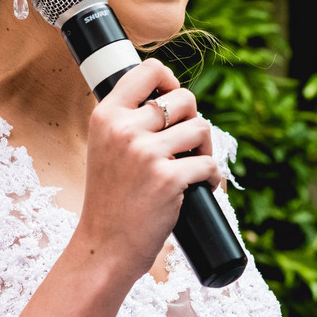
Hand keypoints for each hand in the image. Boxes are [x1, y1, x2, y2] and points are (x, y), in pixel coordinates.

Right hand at [76, 58, 221, 278]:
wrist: (104, 246)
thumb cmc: (110, 199)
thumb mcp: (105, 147)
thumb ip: (128, 121)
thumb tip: (171, 96)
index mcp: (106, 115)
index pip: (148, 70)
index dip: (171, 80)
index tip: (175, 100)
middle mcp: (124, 129)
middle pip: (184, 99)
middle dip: (193, 121)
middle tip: (186, 146)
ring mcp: (146, 153)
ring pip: (201, 128)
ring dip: (205, 150)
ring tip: (193, 168)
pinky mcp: (168, 178)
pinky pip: (209, 165)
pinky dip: (212, 178)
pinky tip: (202, 188)